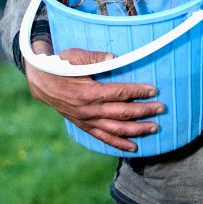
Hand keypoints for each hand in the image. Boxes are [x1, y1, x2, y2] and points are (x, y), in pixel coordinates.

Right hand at [22, 41, 164, 153]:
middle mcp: (90, 110)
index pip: (120, 93)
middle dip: (144, 111)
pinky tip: (134, 147)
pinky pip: (104, 138)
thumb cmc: (60, 66)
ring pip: (116, 130)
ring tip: (154, 127)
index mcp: (89, 92)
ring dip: (137, 130)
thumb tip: (114, 57)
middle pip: (123, 113)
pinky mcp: (85, 126)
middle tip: (161, 108)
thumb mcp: (74, 56)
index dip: (138, 91)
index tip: (154, 90)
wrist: (40, 82)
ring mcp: (87, 120)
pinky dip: (119, 144)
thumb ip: (94, 58)